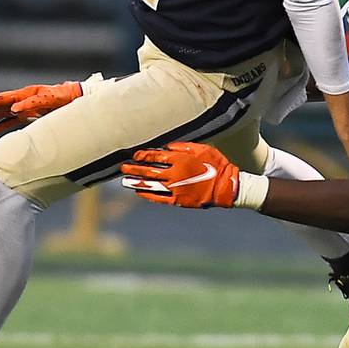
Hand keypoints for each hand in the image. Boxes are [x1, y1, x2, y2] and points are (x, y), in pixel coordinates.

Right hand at [0, 80, 81, 135]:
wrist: (78, 99)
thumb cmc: (65, 98)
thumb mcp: (51, 100)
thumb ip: (32, 104)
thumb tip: (13, 110)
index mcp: (26, 94)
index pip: (3, 99)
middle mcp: (23, 100)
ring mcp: (26, 107)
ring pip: (2, 113)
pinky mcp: (30, 115)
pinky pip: (11, 121)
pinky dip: (0, 126)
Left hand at [120, 142, 239, 207]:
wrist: (225, 186)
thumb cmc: (215, 164)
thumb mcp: (201, 149)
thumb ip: (182, 147)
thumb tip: (166, 147)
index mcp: (179, 160)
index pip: (155, 157)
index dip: (143, 155)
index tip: (135, 155)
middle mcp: (174, 174)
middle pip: (149, 171)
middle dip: (134, 168)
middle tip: (123, 167)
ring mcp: (175, 188)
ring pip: (151, 185)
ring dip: (137, 182)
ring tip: (125, 181)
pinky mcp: (178, 201)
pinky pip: (159, 198)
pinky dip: (148, 195)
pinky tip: (140, 192)